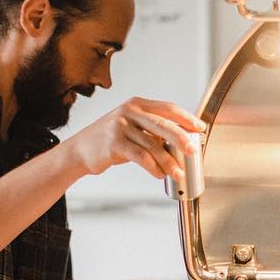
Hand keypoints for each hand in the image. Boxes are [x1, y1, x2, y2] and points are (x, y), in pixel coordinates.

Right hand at [63, 97, 203, 182]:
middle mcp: (129, 112)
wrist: (80, 150)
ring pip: (153, 145)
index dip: (186, 118)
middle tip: (193, 151)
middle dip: (181, 138)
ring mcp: (120, 126)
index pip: (167, 108)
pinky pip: (141, 157)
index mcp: (137, 104)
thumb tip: (181, 141)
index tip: (199, 128)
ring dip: (168, 161)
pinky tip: (159, 175)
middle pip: (163, 124)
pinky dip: (153, 168)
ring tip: (177, 173)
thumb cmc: (110, 140)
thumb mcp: (132, 128)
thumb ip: (152, 131)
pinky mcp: (114, 143)